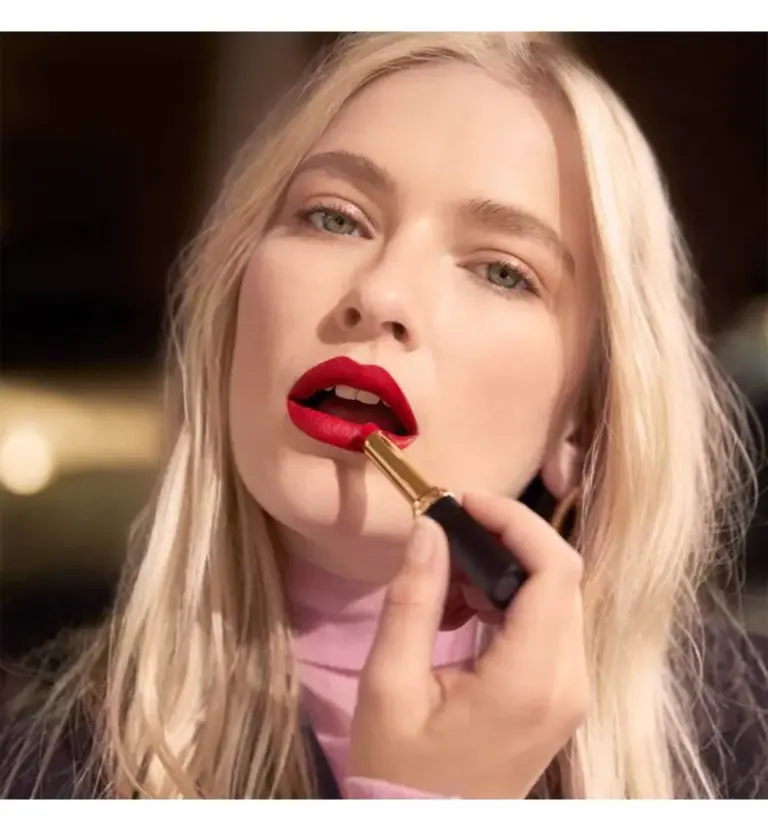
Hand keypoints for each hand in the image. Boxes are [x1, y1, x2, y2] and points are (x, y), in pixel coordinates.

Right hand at [348, 491, 588, 798]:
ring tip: (443, 580)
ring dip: (503, 570)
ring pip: (556, 596)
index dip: (515, 520)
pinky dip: (507, 601)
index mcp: (531, 680)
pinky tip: (460, 612)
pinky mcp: (560, 696)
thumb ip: (414, 600)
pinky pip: (548, 626)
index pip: (555, 569)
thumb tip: (431, 528)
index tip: (463, 502)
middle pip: (561, 577)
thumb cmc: (400, 770)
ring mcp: (570, 692)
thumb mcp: (390, 684)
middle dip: (506, 539)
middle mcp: (568, 682)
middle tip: (445, 533)